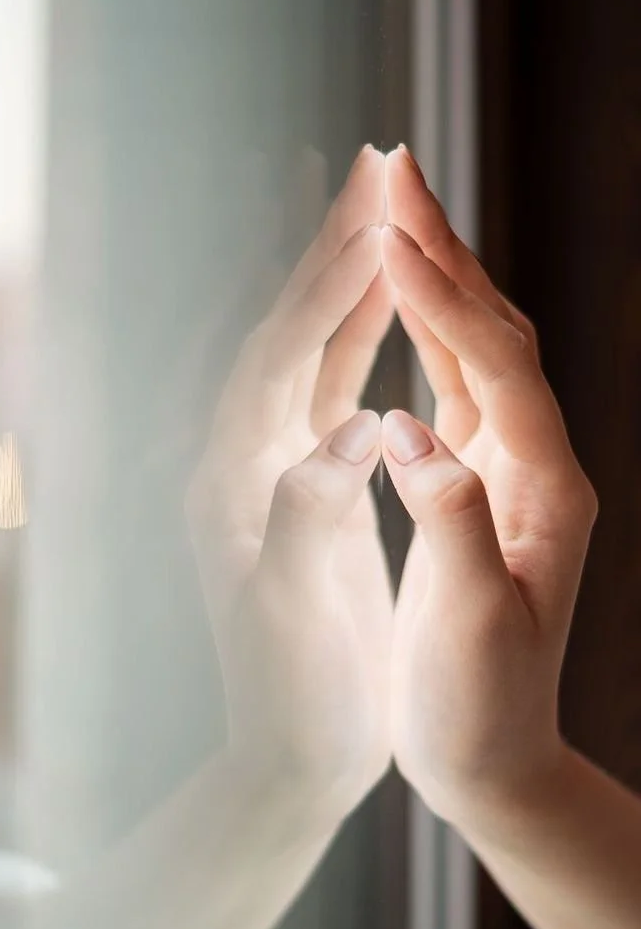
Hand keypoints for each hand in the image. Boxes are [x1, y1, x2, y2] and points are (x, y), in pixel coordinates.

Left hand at [186, 145, 395, 819]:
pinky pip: (329, 389)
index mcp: (229, 482)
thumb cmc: (291, 697)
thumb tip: (351, 427)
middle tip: (368, 168)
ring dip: (341, 277)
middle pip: (281, 330)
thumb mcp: (289, 613)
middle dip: (324, 249)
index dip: (326, 287)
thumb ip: (308, 515)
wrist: (291, 751)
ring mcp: (270, 467)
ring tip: (379, 212)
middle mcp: (239, 460)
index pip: (277, 359)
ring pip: (307, 349)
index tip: (378, 221)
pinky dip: (356, 335)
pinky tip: (381, 303)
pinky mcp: (305, 484)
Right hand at [381, 146, 597, 821]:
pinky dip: (429, 335)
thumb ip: (447, 512)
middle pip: (497, 331)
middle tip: (395, 171)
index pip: (494, 360)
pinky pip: (459, 389)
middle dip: (445, 248)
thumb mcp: (472, 619)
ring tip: (394, 216)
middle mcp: (538, 468)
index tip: (385, 227)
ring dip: (438, 278)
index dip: (441, 292)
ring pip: (479, 350)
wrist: (495, 757)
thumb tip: (402, 421)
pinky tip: (405, 308)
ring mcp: (514, 474)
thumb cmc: (478, 704)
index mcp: (543, 489)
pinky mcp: (482, 490)